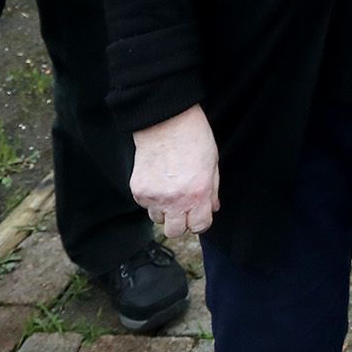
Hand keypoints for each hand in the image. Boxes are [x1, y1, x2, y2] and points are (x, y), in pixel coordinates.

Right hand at [130, 104, 220, 241]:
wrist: (166, 120)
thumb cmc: (193, 137)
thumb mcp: (212, 163)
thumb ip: (213, 190)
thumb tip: (212, 208)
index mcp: (198, 194)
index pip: (199, 226)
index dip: (200, 220)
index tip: (198, 213)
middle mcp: (176, 200)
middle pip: (175, 231)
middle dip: (180, 221)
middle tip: (182, 205)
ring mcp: (155, 197)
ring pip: (158, 220)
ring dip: (164, 210)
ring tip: (168, 188)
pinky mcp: (138, 191)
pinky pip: (145, 205)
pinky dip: (151, 198)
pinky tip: (157, 179)